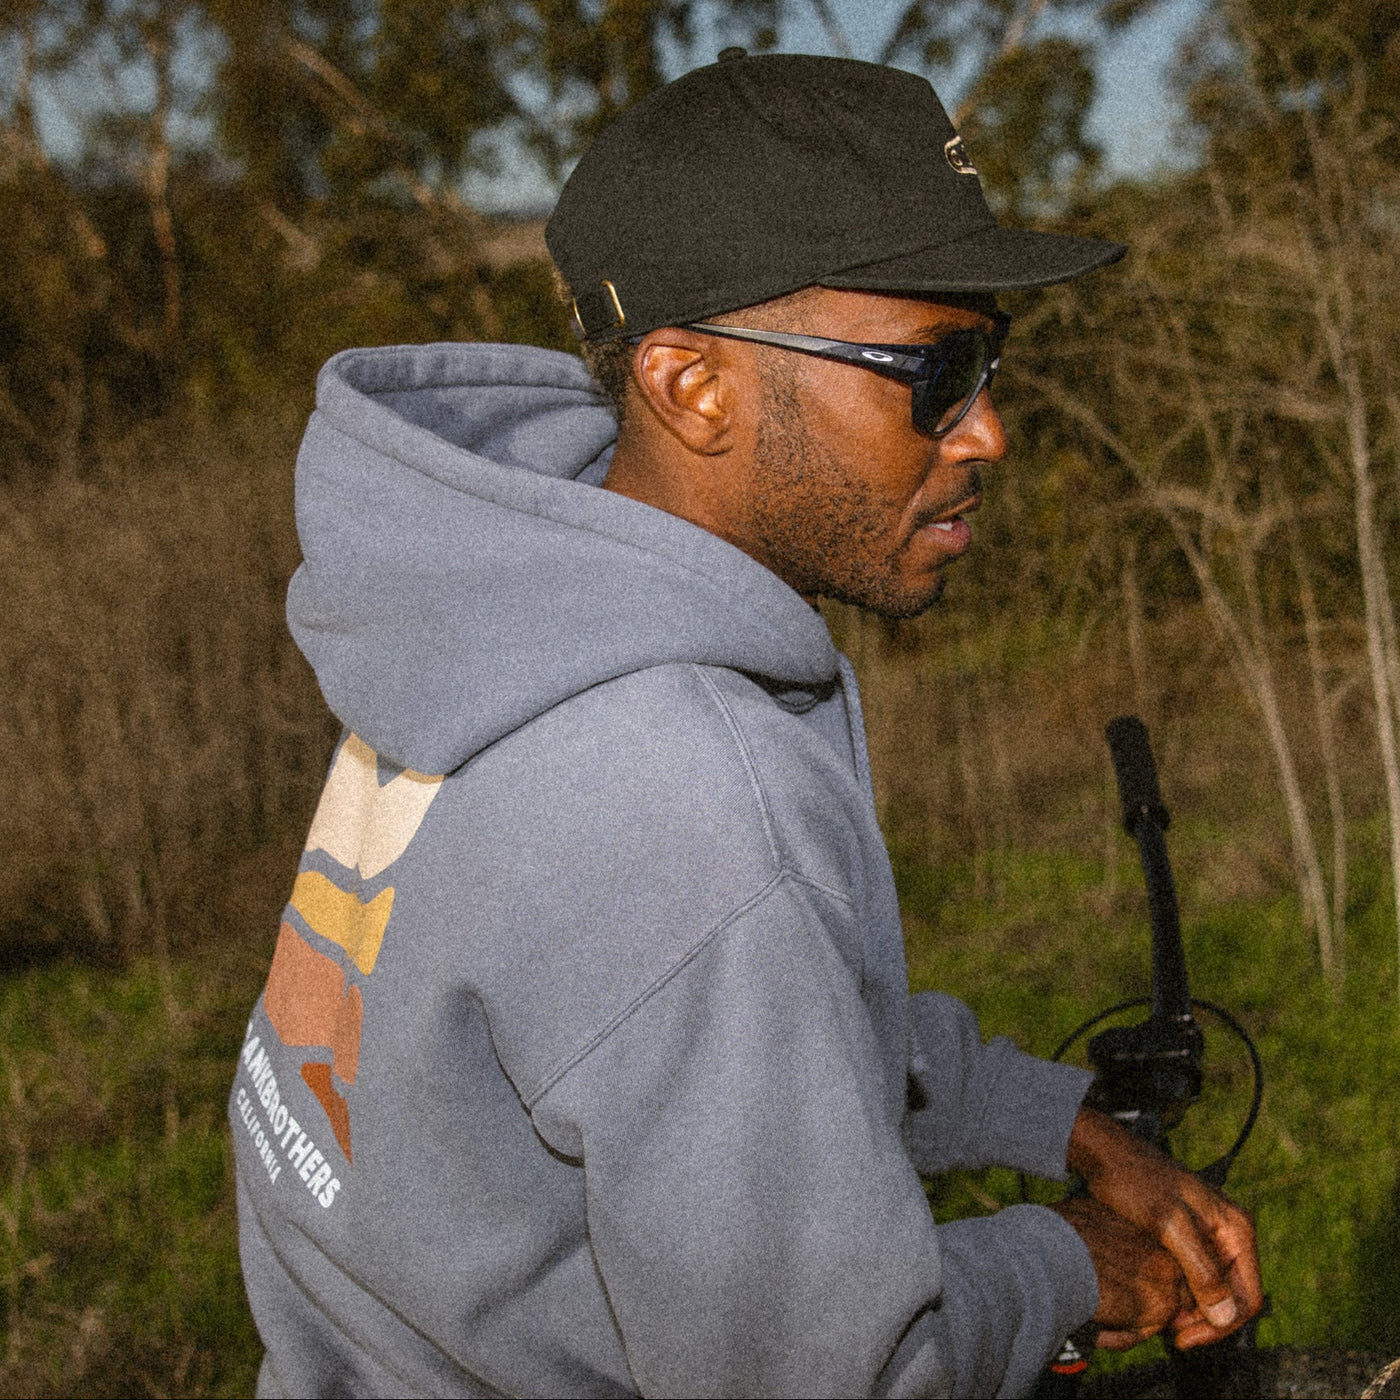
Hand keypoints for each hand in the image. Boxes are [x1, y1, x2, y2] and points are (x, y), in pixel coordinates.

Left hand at [1066, 1107, 1263, 1347]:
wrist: (1106, 1153)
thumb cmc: (1133, 1180)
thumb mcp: (1167, 1224)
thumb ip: (1200, 1267)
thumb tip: (1226, 1315)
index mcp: (1236, 1228)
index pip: (1247, 1297)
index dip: (1220, 1326)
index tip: (1183, 1338)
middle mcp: (1232, 1232)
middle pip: (1234, 1297)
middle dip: (1206, 1321)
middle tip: (1169, 1333)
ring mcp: (1213, 1234)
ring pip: (1216, 1289)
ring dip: (1194, 1312)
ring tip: (1163, 1322)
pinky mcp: (1193, 1236)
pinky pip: (1200, 1276)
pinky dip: (1185, 1294)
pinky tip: (1162, 1302)